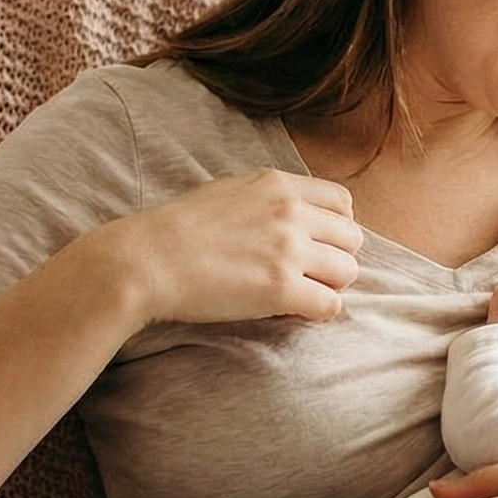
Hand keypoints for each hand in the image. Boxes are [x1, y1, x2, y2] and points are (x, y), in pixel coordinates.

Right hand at [99, 169, 362, 323]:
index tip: (317, 245)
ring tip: (300, 294)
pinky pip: (330, 306)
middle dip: (335, 259)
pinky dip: (317, 313)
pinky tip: (294, 312)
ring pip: (347, 272)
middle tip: (309, 275)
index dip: (335, 228)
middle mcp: (291, 213)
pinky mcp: (281, 289)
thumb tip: (296, 218)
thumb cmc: (177, 230)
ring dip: (329, 286)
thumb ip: (269, 200)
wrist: (145, 260)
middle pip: (352, 239)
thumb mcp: (229, 191)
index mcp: (278, 185)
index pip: (342, 202)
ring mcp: (289, 250)